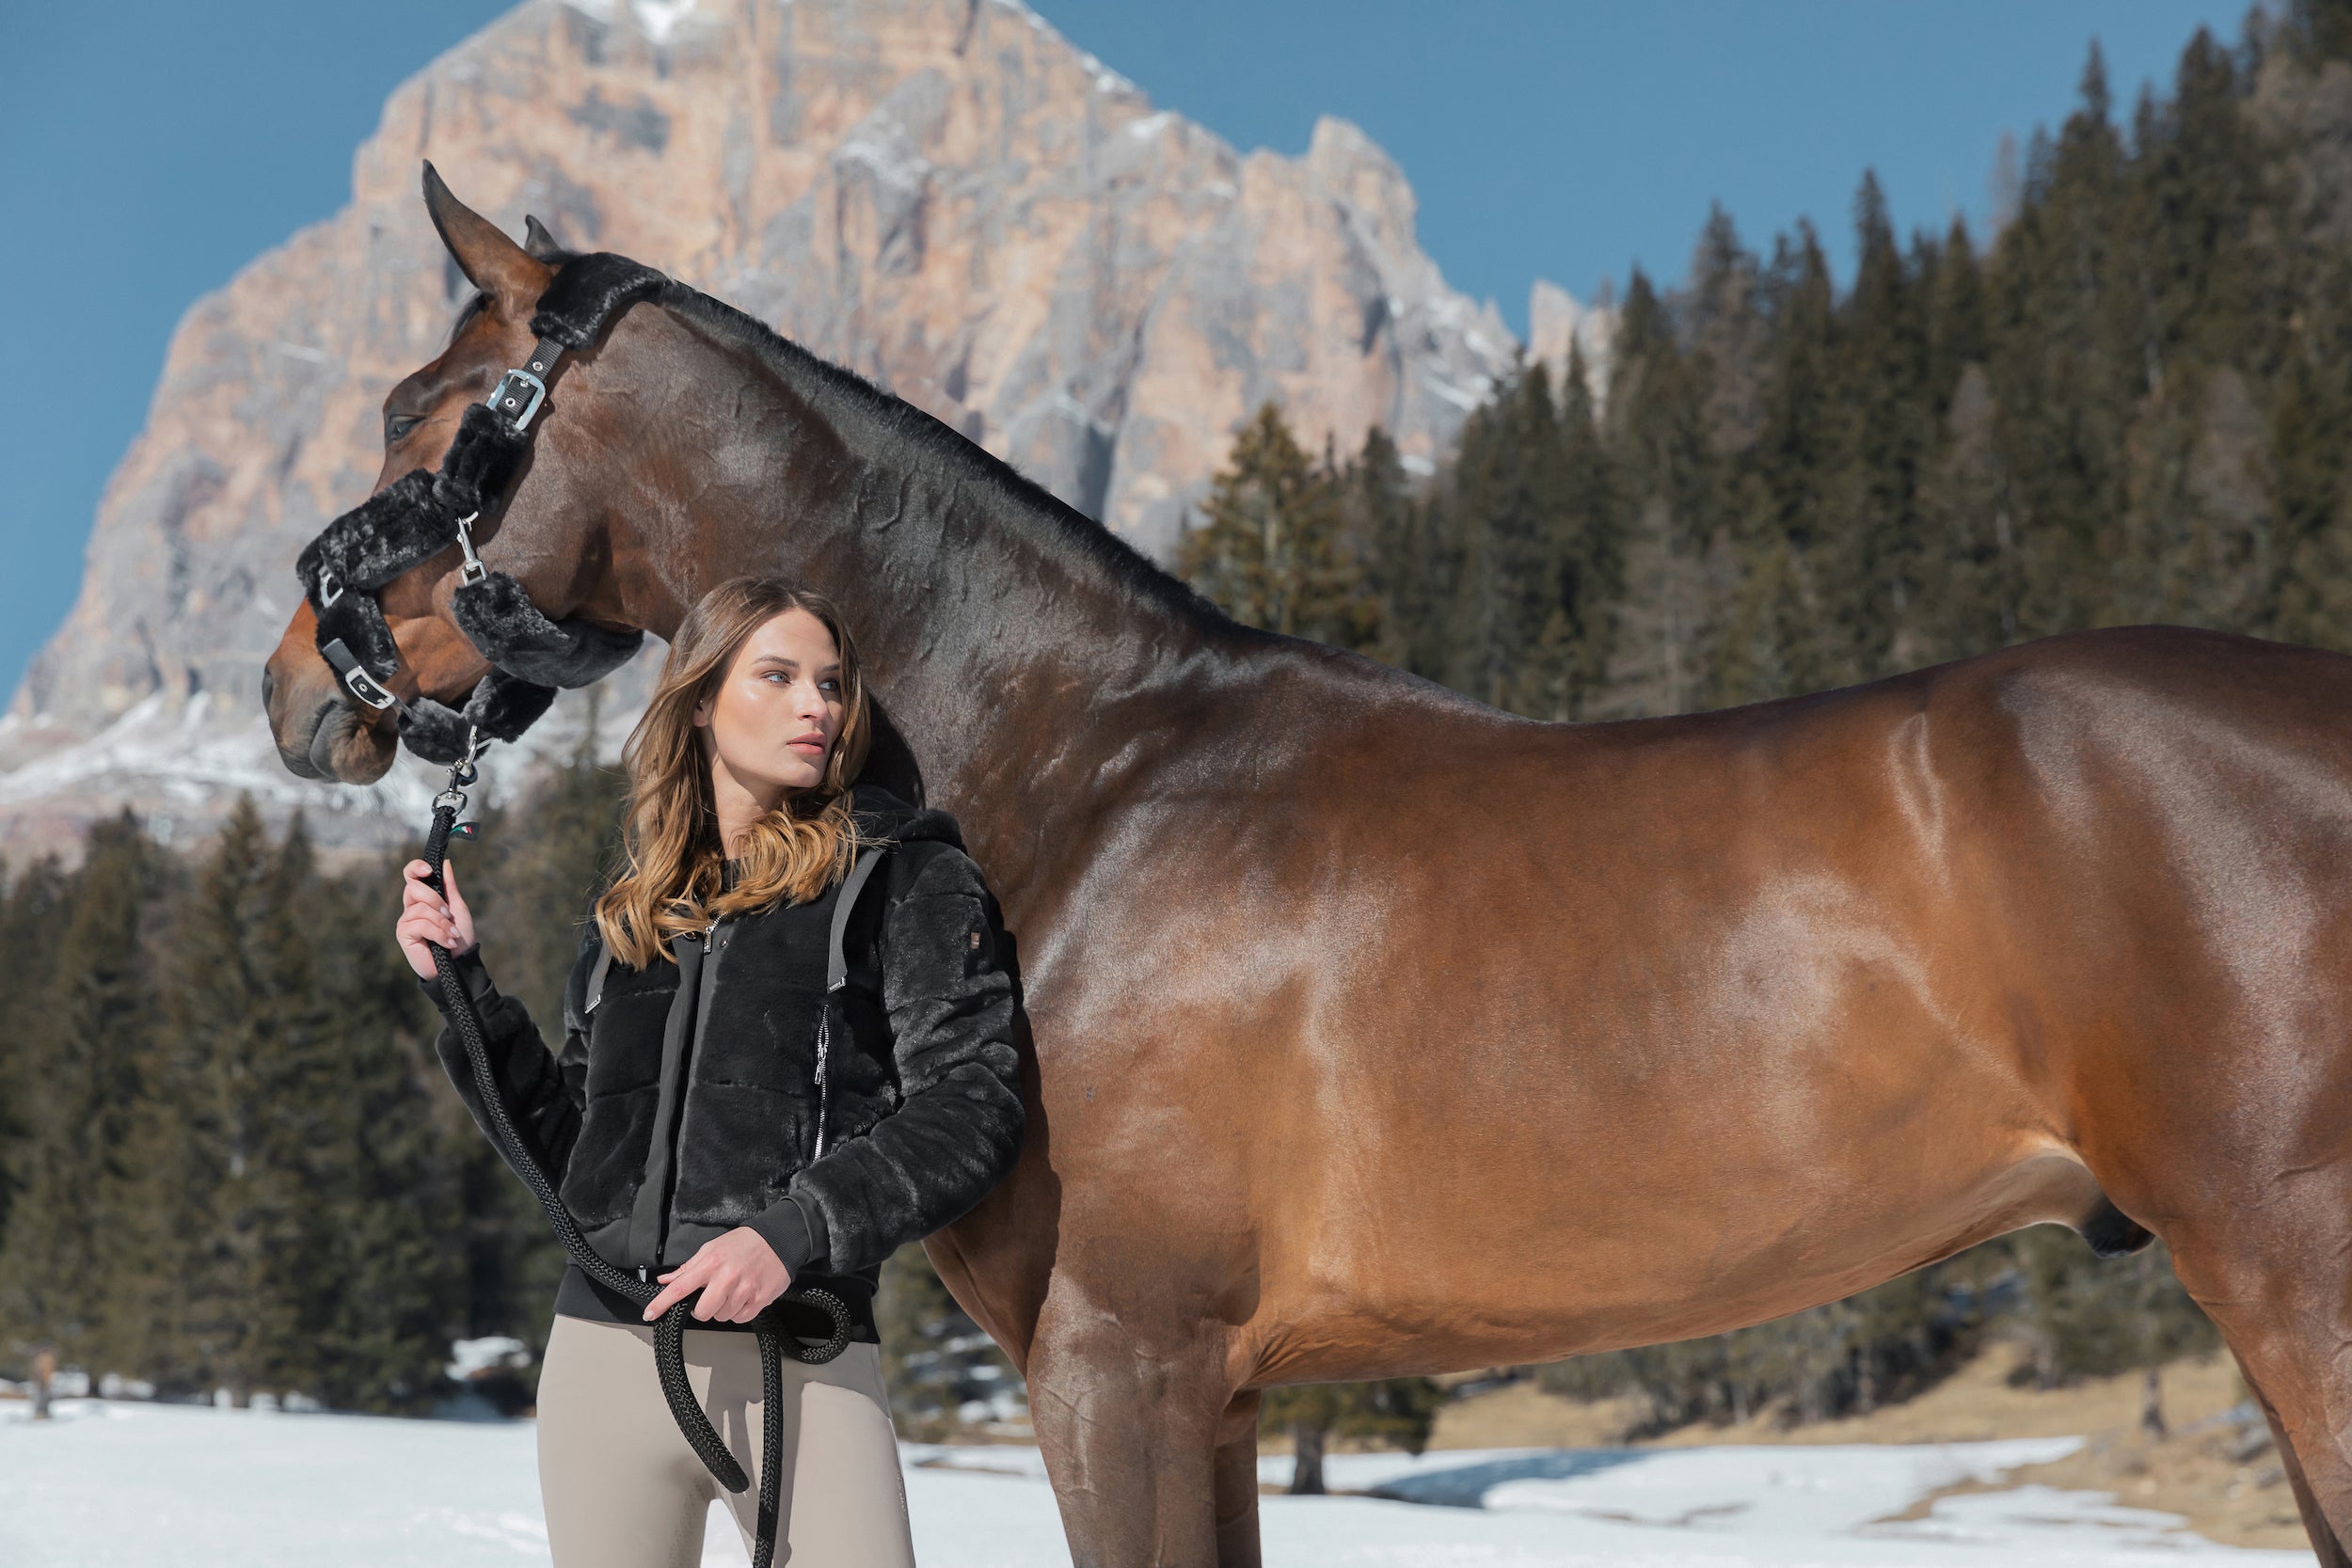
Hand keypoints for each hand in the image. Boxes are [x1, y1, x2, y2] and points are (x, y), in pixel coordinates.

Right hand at [396, 856, 477, 979]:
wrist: (459, 964)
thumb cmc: (459, 937)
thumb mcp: (457, 908)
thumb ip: (449, 886)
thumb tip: (445, 862)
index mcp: (423, 898)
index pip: (411, 876)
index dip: (415, 868)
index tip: (429, 870)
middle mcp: (411, 907)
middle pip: (413, 888)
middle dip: (435, 899)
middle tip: (449, 914)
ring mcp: (405, 921)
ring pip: (421, 909)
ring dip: (442, 923)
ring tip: (452, 935)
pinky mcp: (403, 934)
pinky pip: (420, 925)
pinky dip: (438, 933)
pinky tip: (447, 943)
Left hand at [642, 1227, 791, 1324]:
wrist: (779, 1239)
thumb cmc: (744, 1243)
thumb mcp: (712, 1248)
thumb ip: (688, 1267)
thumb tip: (665, 1280)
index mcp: (711, 1264)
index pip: (680, 1287)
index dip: (662, 1303)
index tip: (650, 1314)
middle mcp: (726, 1278)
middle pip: (702, 1312)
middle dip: (702, 1309)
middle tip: (710, 1297)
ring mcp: (744, 1291)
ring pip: (722, 1317)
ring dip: (723, 1309)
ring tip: (733, 1291)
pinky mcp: (759, 1300)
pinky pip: (740, 1318)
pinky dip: (739, 1312)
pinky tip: (744, 1296)